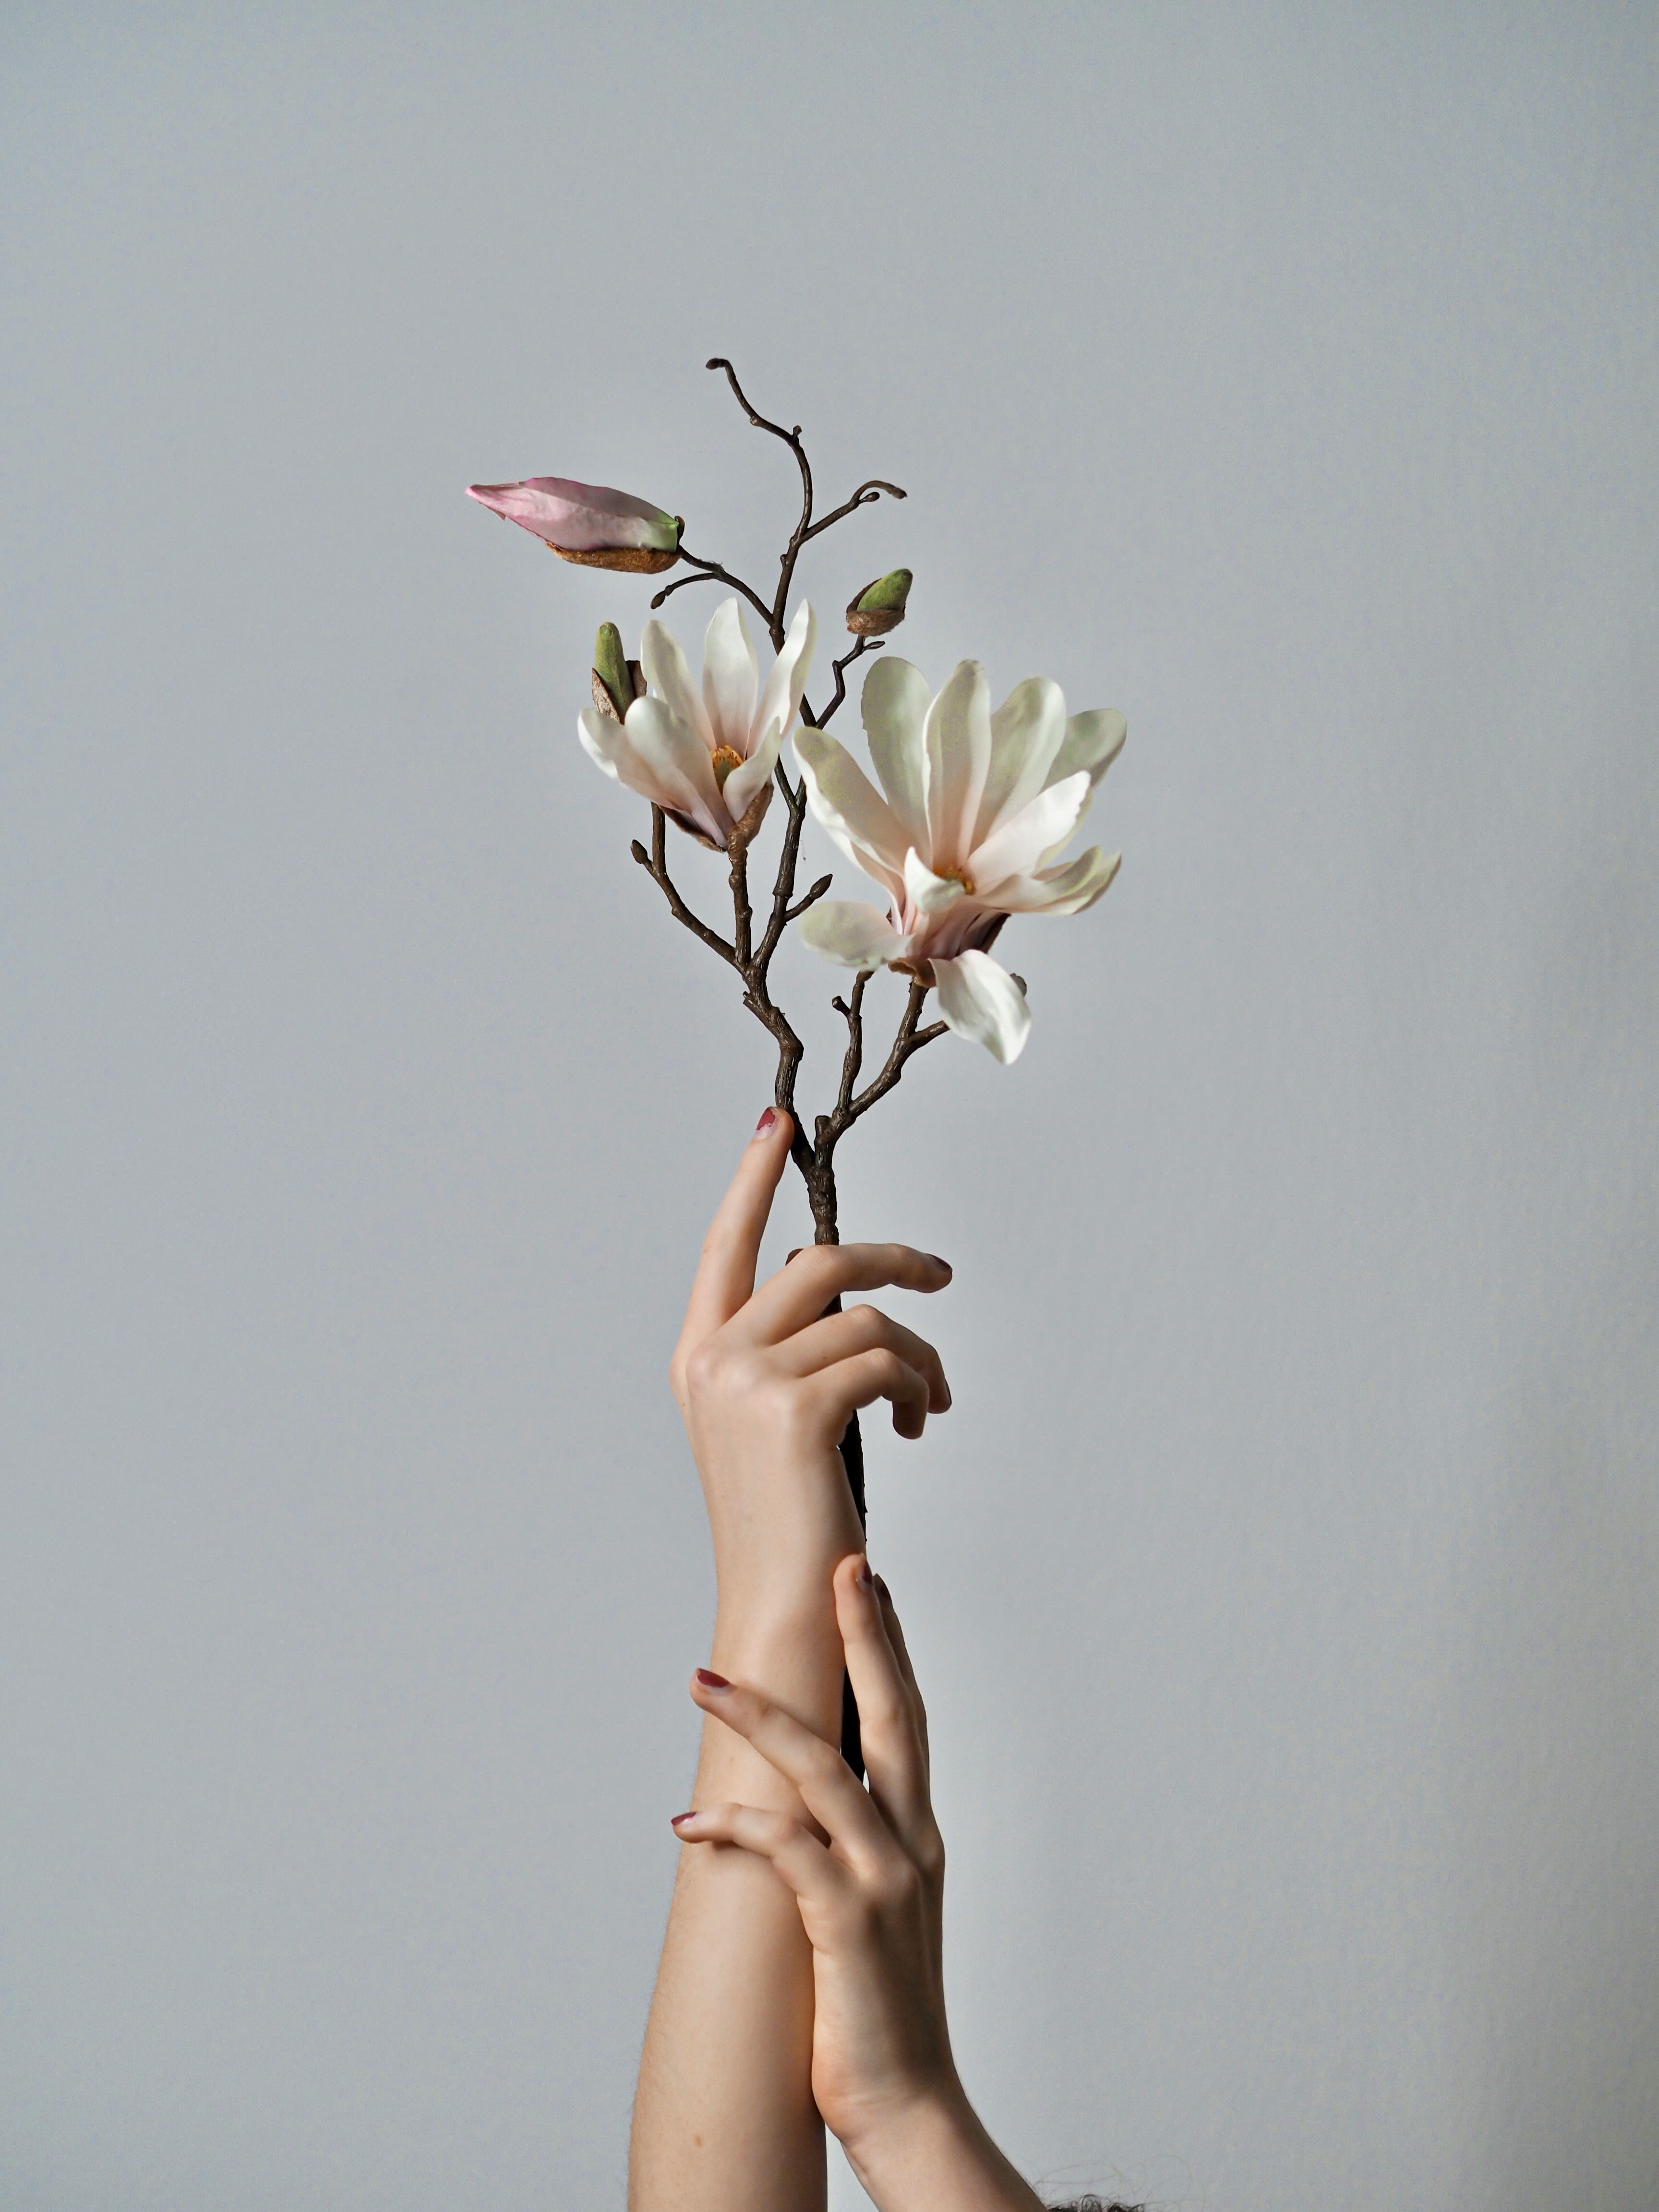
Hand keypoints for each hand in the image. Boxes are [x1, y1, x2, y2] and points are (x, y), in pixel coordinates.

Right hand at [670, 1107, 952, 1639]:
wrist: (782, 1608)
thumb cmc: (789, 1525)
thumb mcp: (768, 1425)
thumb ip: (787, 1356)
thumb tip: (851, 1302)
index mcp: (698, 1356)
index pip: (725, 1244)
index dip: (753, 1178)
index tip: (780, 1125)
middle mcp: (714, 1358)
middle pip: (821, 1262)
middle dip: (894, 1261)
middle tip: (940, 1278)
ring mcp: (751, 1382)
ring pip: (868, 1318)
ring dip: (919, 1355)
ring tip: (931, 1402)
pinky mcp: (800, 1411)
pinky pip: (885, 1362)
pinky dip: (918, 1386)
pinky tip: (917, 1424)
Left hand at [670, 1558, 1042, 2210]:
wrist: (910, 2108)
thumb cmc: (880, 2013)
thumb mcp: (875, 1913)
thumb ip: (853, 1851)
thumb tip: (807, 1805)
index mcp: (919, 1838)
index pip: (907, 1720)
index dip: (890, 1647)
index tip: (870, 1584)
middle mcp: (912, 1845)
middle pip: (890, 1717)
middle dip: (865, 1636)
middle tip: (842, 1566)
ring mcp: (884, 1883)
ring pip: (822, 1770)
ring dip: (760, 1716)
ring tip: (702, 1675)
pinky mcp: (848, 1926)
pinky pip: (787, 1854)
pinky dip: (737, 1825)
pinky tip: (689, 1818)